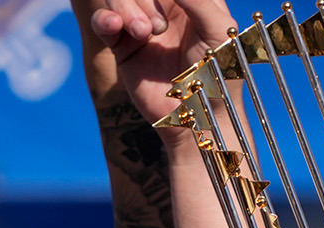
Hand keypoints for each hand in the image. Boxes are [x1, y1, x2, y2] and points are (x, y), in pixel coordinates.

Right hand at [72, 0, 236, 124]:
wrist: (197, 120)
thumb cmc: (219, 77)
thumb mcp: (217, 30)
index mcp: (192, 0)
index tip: (159, 5)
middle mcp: (166, 9)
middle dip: (142, 1)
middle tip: (158, 27)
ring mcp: (143, 27)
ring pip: (119, 0)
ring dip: (126, 8)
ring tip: (143, 33)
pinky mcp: (124, 48)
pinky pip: (104, 23)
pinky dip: (104, 19)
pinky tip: (113, 26)